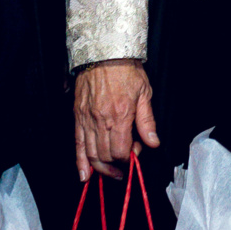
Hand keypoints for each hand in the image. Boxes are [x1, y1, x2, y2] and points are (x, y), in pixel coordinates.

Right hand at [73, 60, 158, 183]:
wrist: (104, 54)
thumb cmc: (126, 71)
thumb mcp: (145, 93)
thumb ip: (147, 121)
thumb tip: (153, 143)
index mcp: (120, 115)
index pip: (122, 150)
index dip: (130, 157)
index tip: (135, 152)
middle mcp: (102, 120)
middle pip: (106, 155)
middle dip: (116, 164)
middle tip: (124, 165)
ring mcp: (87, 119)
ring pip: (91, 153)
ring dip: (100, 168)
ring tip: (109, 173)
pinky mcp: (78, 117)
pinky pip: (77, 144)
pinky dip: (80, 162)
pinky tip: (84, 175)